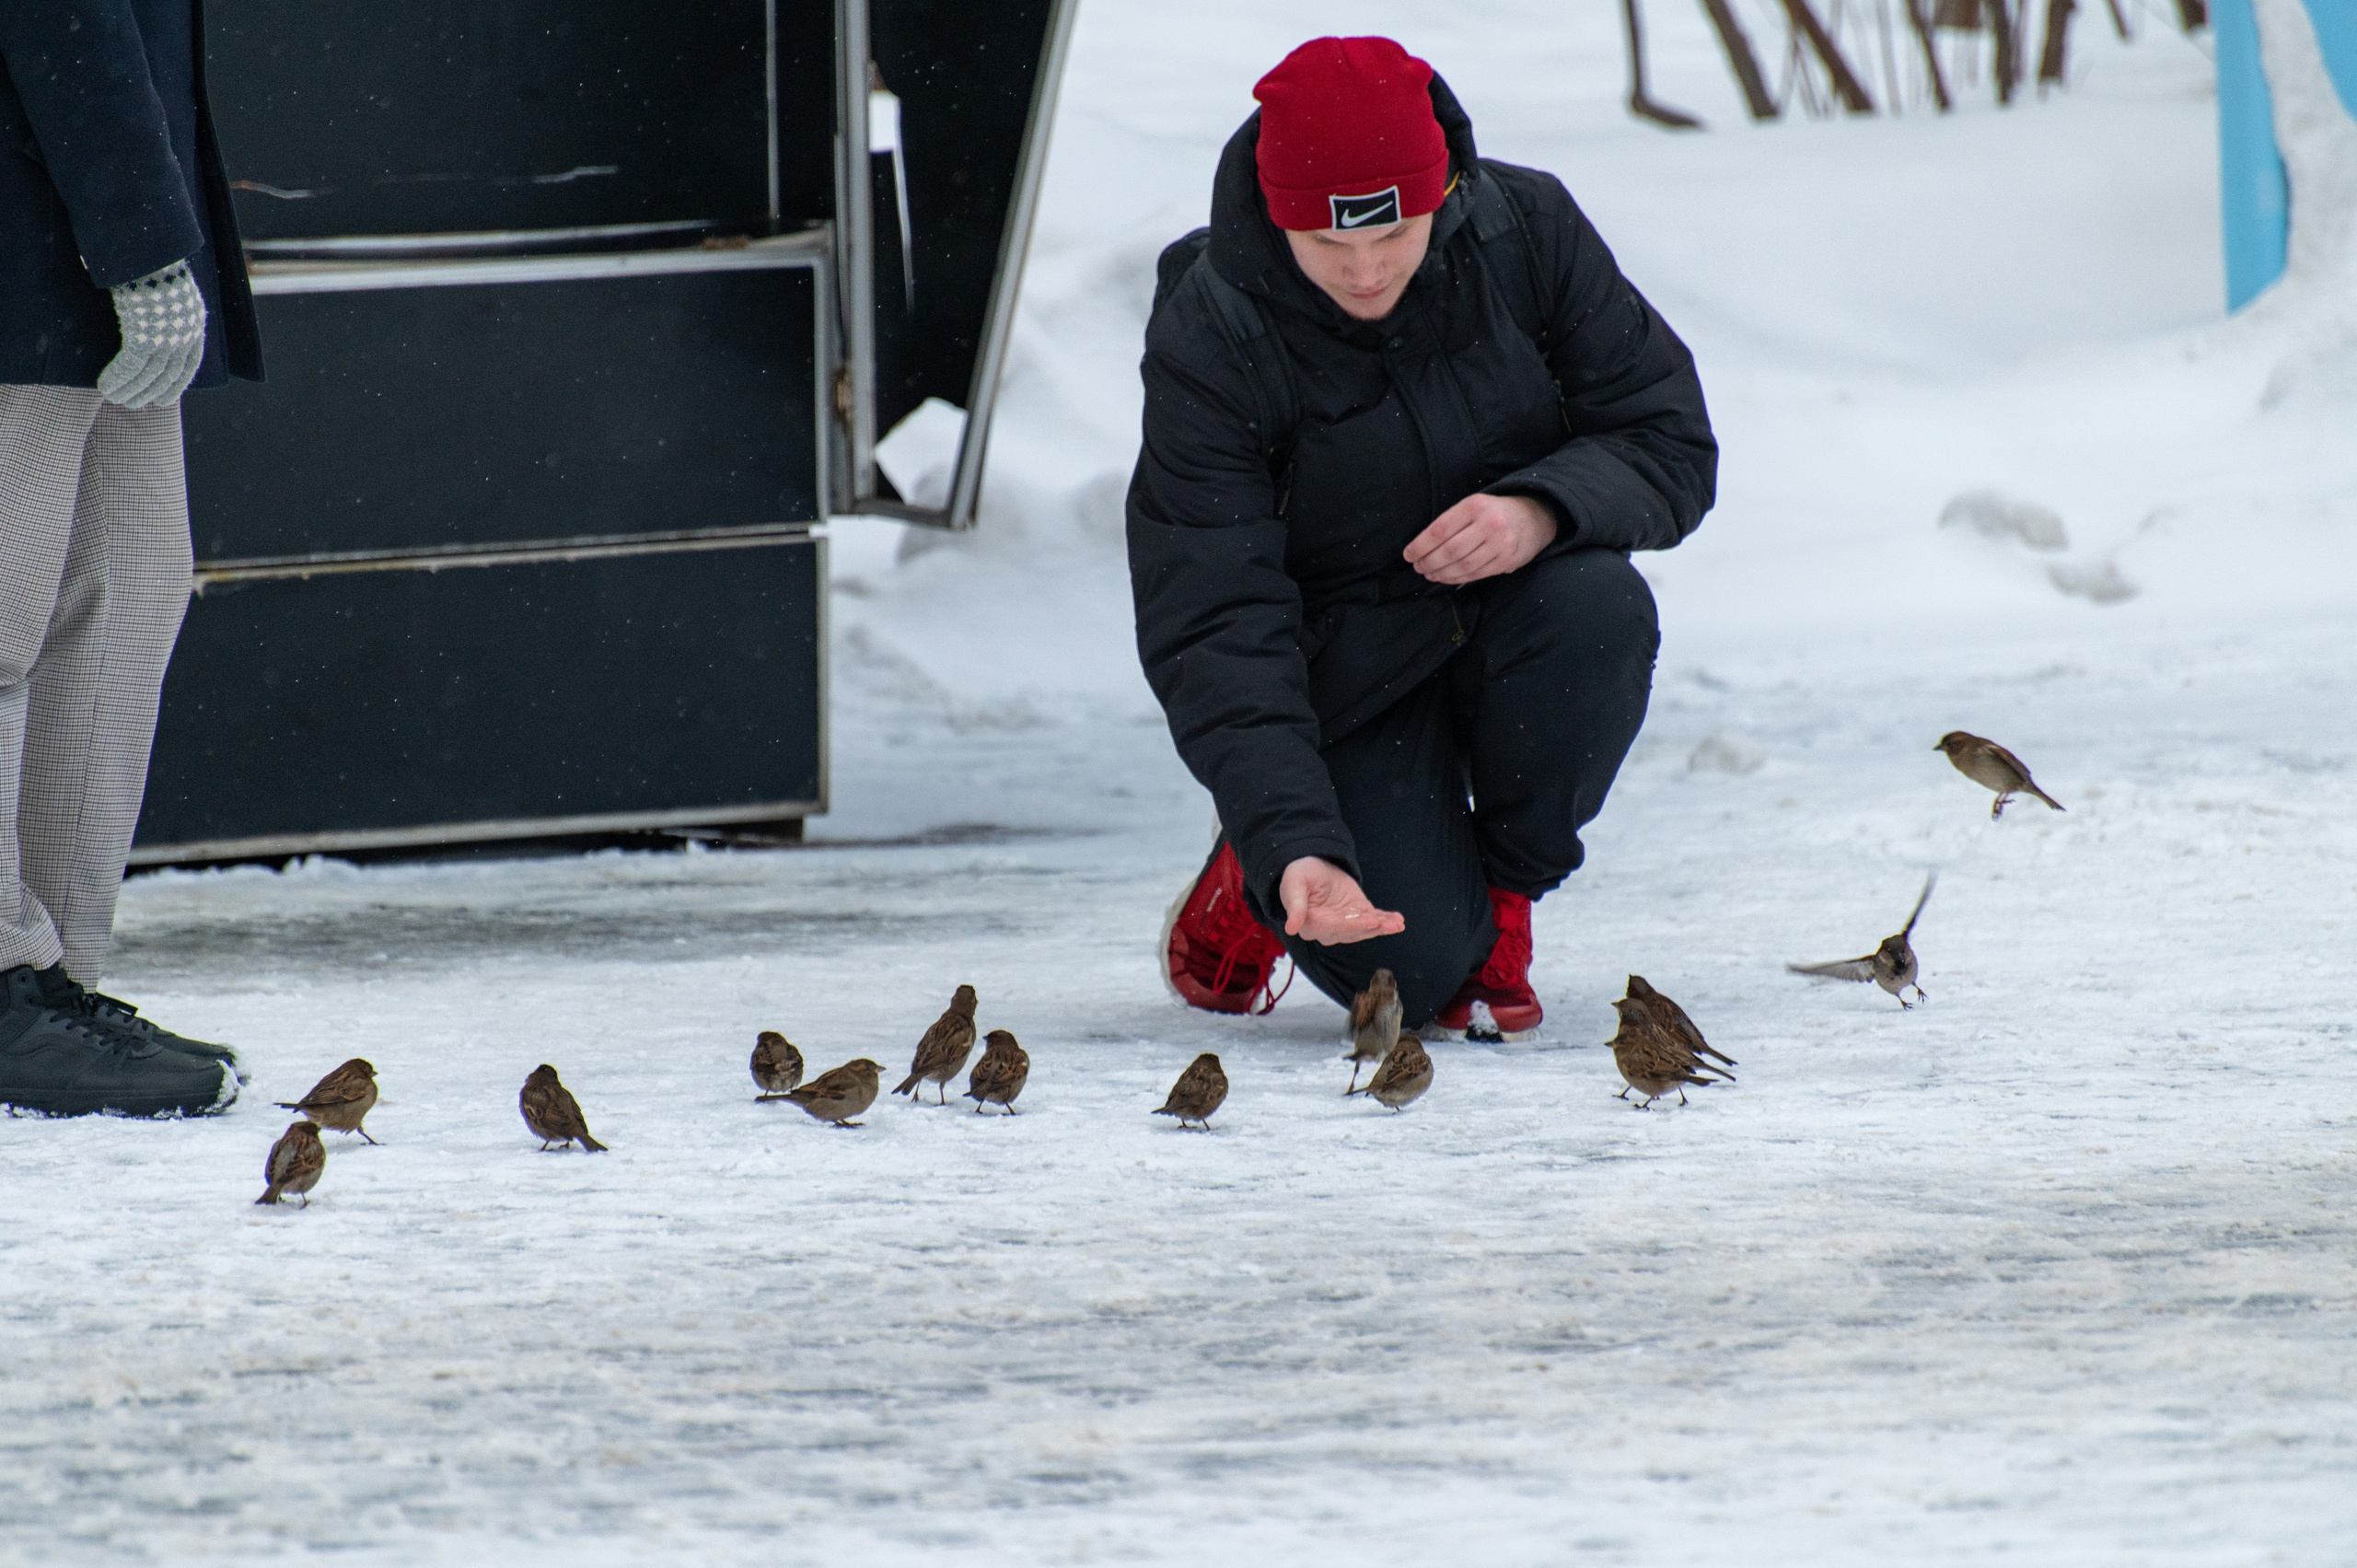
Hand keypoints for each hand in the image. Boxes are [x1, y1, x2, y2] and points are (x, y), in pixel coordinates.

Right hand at [98, 260, 206, 409]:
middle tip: (134, 405)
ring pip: (150, 374)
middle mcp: (186, 331)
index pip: (190, 364)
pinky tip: (105, 387)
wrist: (146, 244)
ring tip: (115, 399)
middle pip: (170, 374)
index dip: (177, 384)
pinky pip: (132, 365)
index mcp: (194, 320)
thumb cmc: (148, 260)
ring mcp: (168, 334)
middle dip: (151, 392)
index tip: (164, 400)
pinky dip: (118, 379)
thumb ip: (159, 308)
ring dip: (130, 390)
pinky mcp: (146, 333)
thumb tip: (145, 317)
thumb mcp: (163, 287)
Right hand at [1279, 857, 1405, 945]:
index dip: (1352, 926)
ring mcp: (1346, 923)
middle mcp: (1330, 929)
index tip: (1370, 922)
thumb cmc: (1298, 875)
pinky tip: (1398, 920)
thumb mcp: (1294, 885)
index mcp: (1312, 924)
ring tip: (1397, 924)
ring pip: (1366, 928)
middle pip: (1353, 931)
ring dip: (1382, 927)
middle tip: (1390, 925)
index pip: (1334, 928)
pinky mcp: (1358, 914)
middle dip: (1372, 928)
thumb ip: (1295, 906)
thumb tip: (1291, 928)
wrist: (1310, 866)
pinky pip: (1373, 919)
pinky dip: (1386, 920)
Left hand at [1403, 493, 1557, 584]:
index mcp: (1475, 506)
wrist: (1534, 516)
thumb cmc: (1494, 512)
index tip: (1408, 555)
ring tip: (1429, 573)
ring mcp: (1500, 544)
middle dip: (1428, 562)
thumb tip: (1421, 547)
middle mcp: (1489, 524)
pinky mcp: (1506, 561)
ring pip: (1462, 565)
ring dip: (1440, 573)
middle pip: (1449, 550)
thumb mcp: (1473, 505)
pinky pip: (1475, 574)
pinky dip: (1456, 579)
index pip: (1440, 530)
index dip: (1420, 546)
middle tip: (1418, 566)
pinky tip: (1445, 577)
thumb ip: (1451, 522)